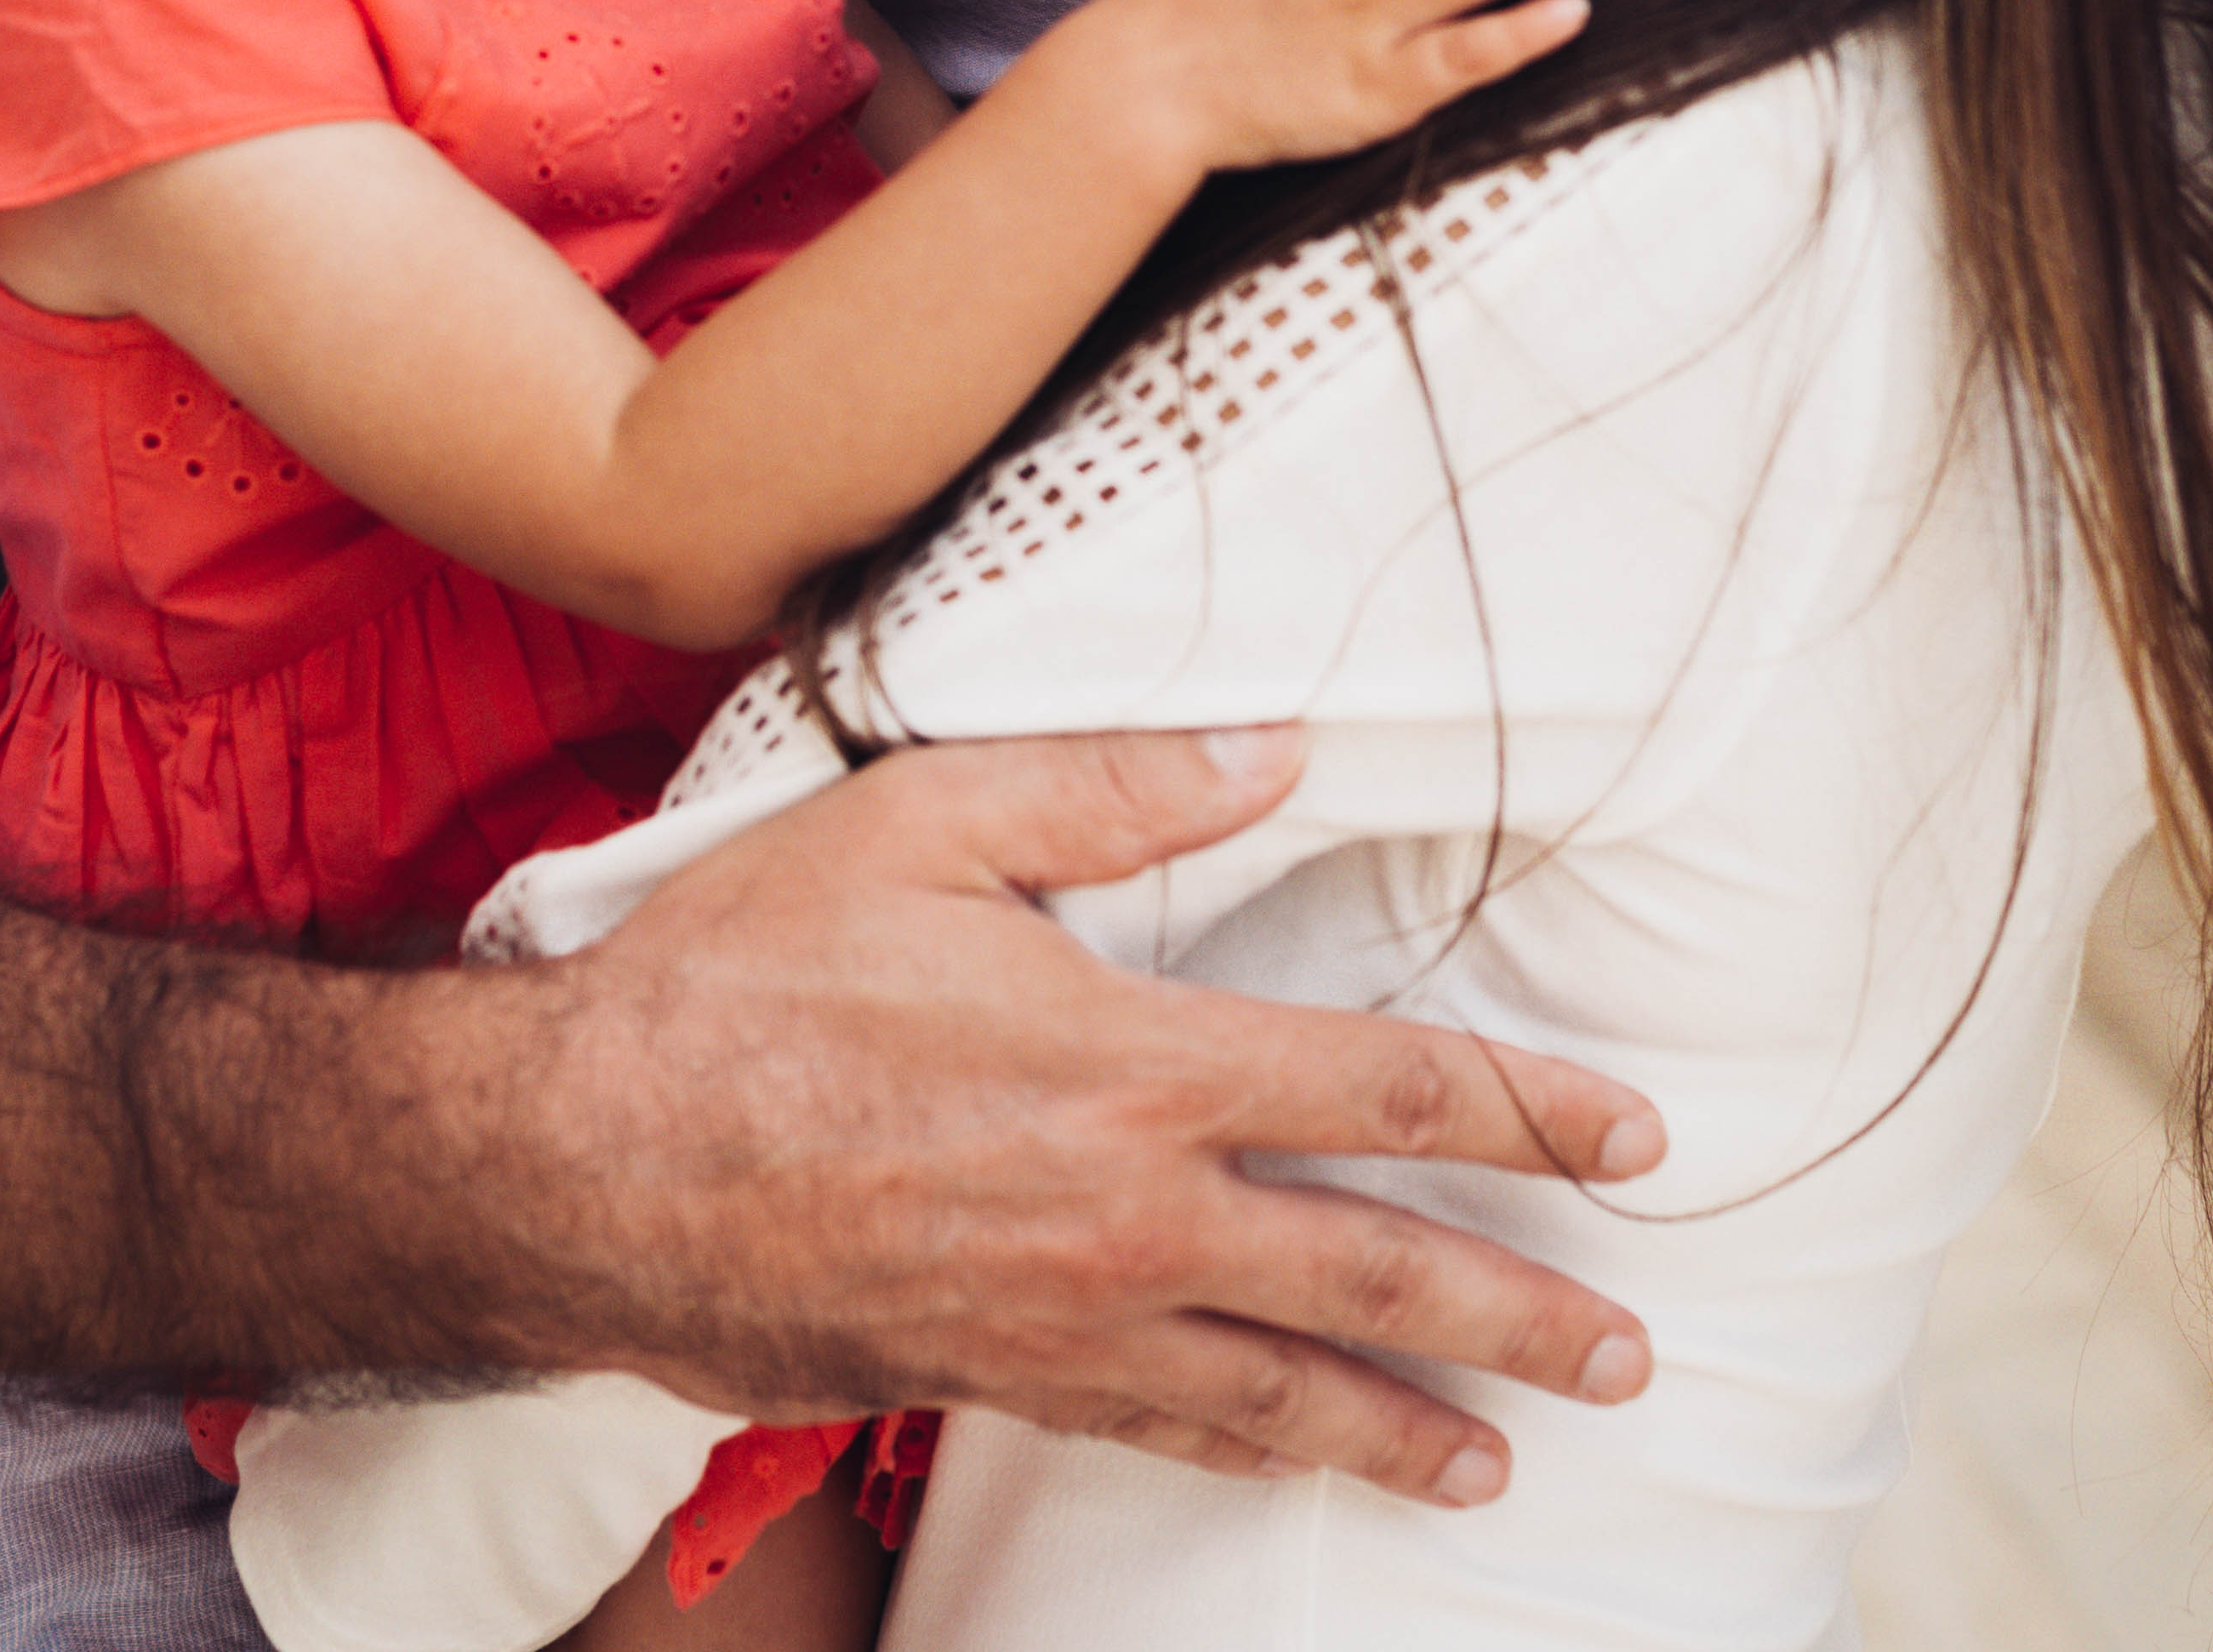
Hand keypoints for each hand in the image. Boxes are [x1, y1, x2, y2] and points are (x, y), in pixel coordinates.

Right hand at [504, 728, 1665, 1499]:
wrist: (573, 1163)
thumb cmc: (736, 977)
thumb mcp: (920, 822)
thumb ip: (1115, 785)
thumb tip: (1281, 748)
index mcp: (1133, 1063)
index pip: (1389, 1086)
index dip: (1532, 1112)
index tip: (1640, 1138)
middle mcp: (1126, 1214)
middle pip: (1379, 1272)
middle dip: (1524, 1312)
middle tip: (1633, 1349)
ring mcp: (1062, 1321)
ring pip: (1284, 1394)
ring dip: (1411, 1427)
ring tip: (1507, 1455)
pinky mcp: (987, 1383)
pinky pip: (1160, 1433)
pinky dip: (1255, 1453)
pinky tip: (1306, 1463)